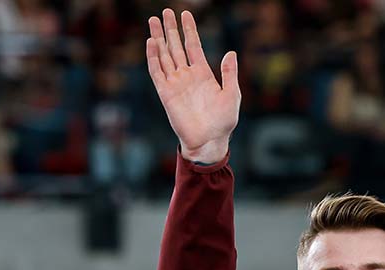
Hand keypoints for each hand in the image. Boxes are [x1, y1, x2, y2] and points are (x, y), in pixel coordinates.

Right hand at [147, 9, 239, 163]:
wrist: (209, 141)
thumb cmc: (224, 122)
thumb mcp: (232, 94)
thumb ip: (229, 74)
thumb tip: (230, 53)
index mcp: (203, 74)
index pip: (193, 45)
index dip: (189, 30)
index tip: (185, 13)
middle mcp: (187, 76)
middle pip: (175, 46)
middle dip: (170, 29)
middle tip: (164, 11)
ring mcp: (175, 84)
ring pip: (164, 56)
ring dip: (159, 38)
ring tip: (153, 20)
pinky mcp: (166, 94)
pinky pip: (157, 73)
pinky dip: (153, 58)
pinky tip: (151, 43)